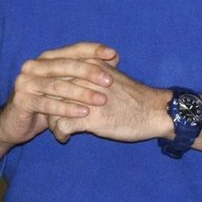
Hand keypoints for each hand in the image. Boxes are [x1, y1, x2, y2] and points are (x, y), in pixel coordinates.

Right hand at [0, 42, 117, 146]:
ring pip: (57, 85)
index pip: (72, 49)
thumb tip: (114, 57)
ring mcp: (25, 82)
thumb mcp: (68, 86)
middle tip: (109, 81)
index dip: (93, 49)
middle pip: (65, 64)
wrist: (15, 124)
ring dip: (81, 93)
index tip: (113, 53)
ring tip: (101, 100)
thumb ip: (87, 72)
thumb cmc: (48, 103)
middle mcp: (34, 66)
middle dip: (89, 71)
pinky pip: (47, 104)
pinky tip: (83, 113)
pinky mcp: (21, 100)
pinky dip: (67, 108)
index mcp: (46, 58)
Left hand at [46, 59, 169, 143]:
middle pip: (51, 89)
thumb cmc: (133, 96)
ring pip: (53, 108)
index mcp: (90, 64)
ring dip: (51, 121)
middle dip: (47, 104)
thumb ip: (89, 72)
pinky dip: (59, 133)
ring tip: (57, 128)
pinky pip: (62, 126)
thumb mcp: (109, 75)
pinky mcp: (90, 119)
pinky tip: (65, 137)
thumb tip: (67, 78)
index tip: (50, 99)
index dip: (50, 88)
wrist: (154, 111)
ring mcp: (87, 98)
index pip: (56, 72)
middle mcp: (85, 77)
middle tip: (50, 115)